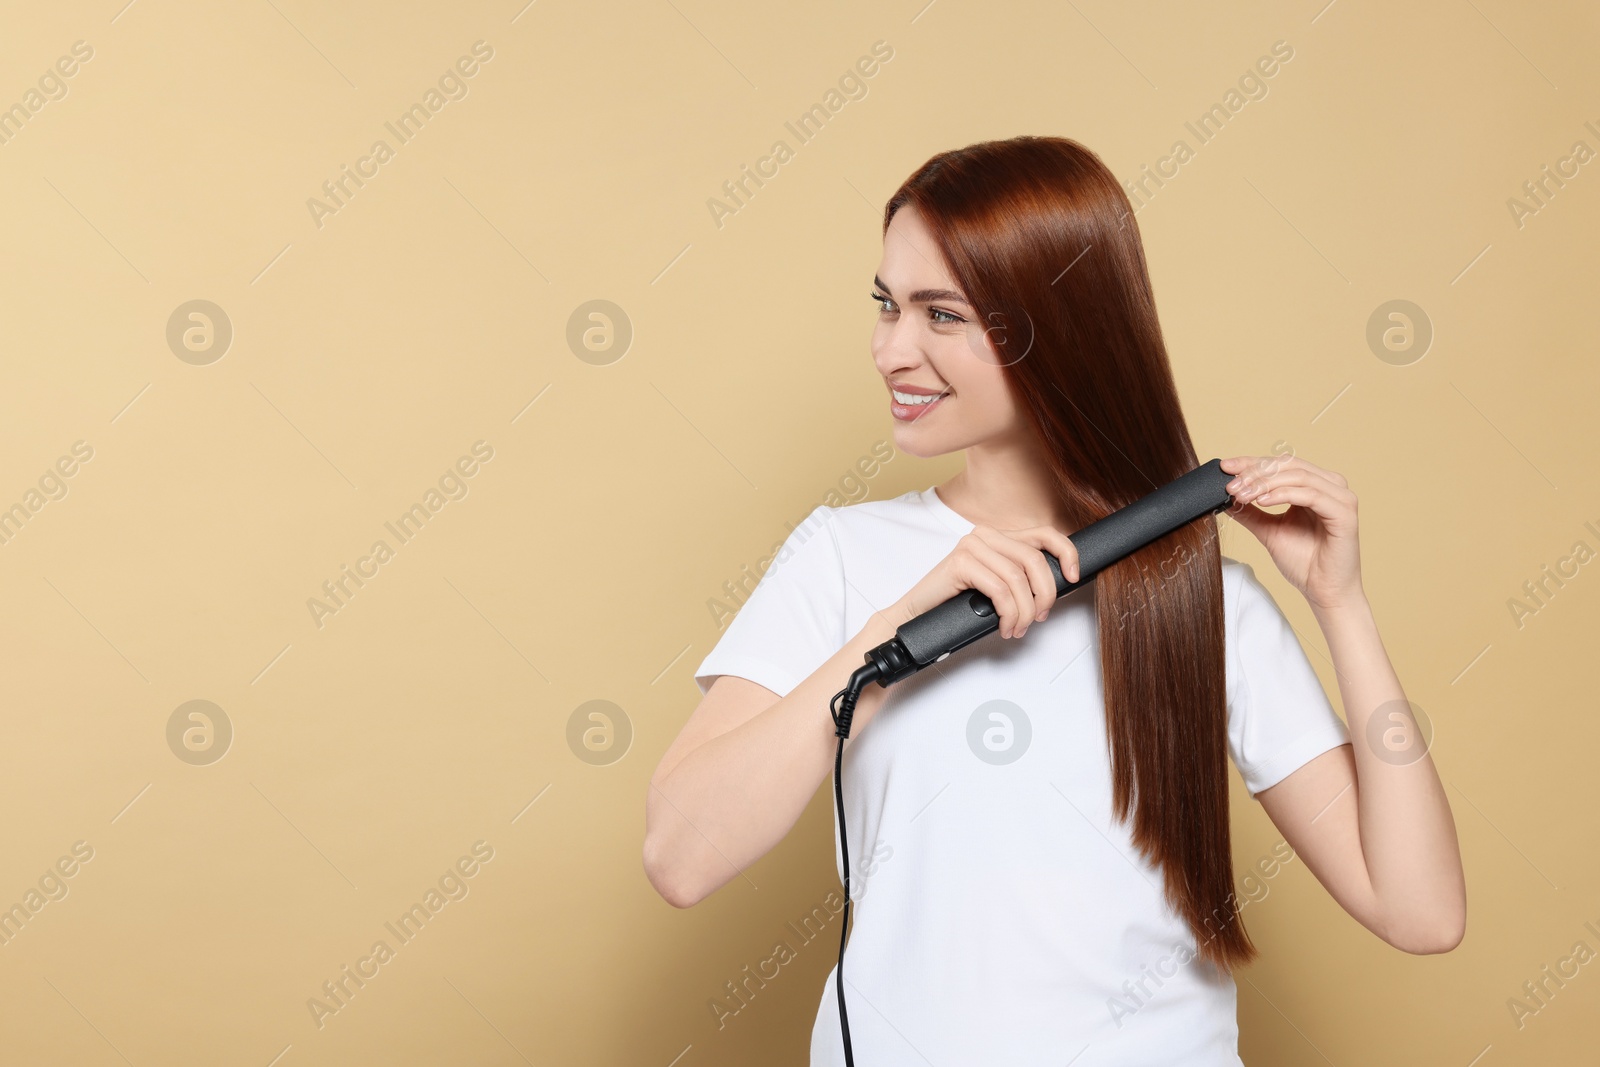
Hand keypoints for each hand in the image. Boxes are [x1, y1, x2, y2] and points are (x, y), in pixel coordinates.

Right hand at [881, 523, 1080, 639]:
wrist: (918, 616)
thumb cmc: (957, 604)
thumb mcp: (997, 586)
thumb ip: (1020, 578)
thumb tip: (1055, 586)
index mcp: (998, 536)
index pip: (1044, 534)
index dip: (1066, 553)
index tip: (1073, 576)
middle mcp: (985, 534)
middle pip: (1035, 560)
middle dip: (1044, 595)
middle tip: (1039, 617)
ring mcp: (971, 546)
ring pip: (1018, 579)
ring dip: (1024, 611)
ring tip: (1017, 628)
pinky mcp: (960, 562)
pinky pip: (999, 590)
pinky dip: (1008, 613)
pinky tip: (1004, 626)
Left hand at [1220, 453, 1364, 612]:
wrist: (1323, 592)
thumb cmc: (1303, 562)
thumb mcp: (1268, 531)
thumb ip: (1250, 512)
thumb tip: (1226, 496)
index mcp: (1315, 485)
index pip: (1281, 464)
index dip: (1251, 462)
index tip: (1225, 467)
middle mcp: (1331, 486)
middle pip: (1288, 465)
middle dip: (1255, 472)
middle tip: (1231, 485)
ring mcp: (1341, 497)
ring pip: (1298, 476)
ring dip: (1265, 483)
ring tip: (1241, 495)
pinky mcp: (1345, 513)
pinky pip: (1310, 495)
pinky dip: (1283, 495)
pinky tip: (1262, 502)